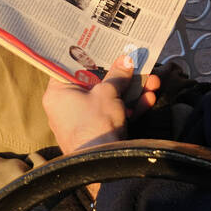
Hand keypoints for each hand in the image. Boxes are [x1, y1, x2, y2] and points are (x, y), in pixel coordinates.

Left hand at [42, 54, 161, 156]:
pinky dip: (131, 108)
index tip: (101, 46)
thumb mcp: (108, 92)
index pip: (68, 68)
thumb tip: (126, 60)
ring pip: (109, 100)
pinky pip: (114, 115)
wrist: (104, 165)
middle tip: (134, 63)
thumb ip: (117, 74)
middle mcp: (66, 107)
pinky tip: (150, 99)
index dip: (86, 56)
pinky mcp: (98, 134)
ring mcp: (82, 122)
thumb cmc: (95, 123)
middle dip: (120, 76)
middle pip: (94, 84)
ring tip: (152, 80)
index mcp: (58, 93)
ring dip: (132, 92)